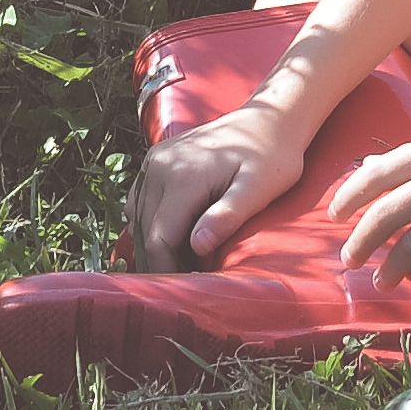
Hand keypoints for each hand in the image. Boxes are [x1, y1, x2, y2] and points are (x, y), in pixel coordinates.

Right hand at [122, 97, 312, 269]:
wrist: (269, 118)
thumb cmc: (272, 157)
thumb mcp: (259, 188)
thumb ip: (228, 216)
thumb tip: (197, 246)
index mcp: (183, 176)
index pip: (159, 238)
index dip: (167, 269)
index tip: (185, 291)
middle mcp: (159, 166)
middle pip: (145, 230)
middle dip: (161, 261)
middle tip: (187, 283)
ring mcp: (154, 160)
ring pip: (138, 217)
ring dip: (154, 244)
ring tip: (182, 263)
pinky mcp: (156, 159)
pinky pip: (141, 200)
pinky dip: (150, 223)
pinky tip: (175, 237)